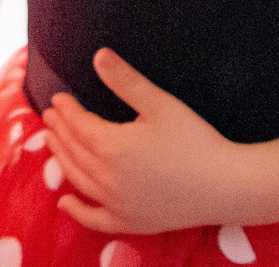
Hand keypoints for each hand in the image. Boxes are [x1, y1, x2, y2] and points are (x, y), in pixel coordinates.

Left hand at [42, 48, 247, 234]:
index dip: (65, 110)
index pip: (78, 125)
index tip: (58, 98)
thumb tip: (98, 55)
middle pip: (73, 151)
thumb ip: (125, 80)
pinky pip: (95, 220)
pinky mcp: (132, 222)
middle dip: (59, 131)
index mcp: (112, 147)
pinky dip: (77, 211)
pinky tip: (65, 202)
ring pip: (78, 180)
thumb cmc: (196, 141)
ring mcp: (118, 204)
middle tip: (50, 116)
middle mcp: (108, 178)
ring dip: (61, 160)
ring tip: (52, 144)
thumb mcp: (160, 104)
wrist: (229, 186)